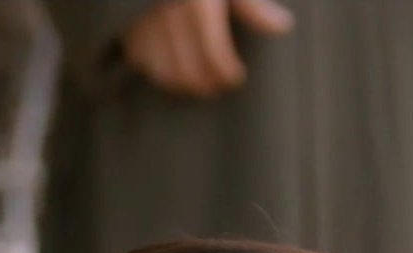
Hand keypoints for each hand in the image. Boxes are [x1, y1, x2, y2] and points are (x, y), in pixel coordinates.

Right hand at [121, 0, 295, 97]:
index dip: (228, 74)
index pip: (215, 56)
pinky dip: (161, 71)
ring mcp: (145, 26)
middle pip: (190, 72)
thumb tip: (281, 27)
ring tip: (199, 81)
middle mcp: (170, 17)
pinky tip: (174, 68)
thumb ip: (251, 6)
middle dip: (208, 85)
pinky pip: (145, 64)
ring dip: (185, 84)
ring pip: (167, 74)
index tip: (236, 77)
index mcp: (199, 4)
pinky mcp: (131, 31)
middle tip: (220, 85)